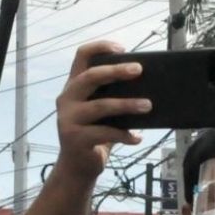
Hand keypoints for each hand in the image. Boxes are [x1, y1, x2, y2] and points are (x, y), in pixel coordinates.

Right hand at [53, 41, 149, 180]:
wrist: (77, 167)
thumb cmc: (94, 133)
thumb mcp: (100, 110)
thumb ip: (112, 95)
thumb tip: (147, 83)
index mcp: (74, 87)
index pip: (81, 56)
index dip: (100, 47)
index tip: (122, 48)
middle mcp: (67, 99)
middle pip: (90, 77)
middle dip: (116, 71)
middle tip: (139, 70)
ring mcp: (68, 119)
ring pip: (100, 106)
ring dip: (127, 104)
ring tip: (148, 105)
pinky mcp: (75, 138)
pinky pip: (105, 133)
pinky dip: (124, 134)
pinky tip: (137, 137)